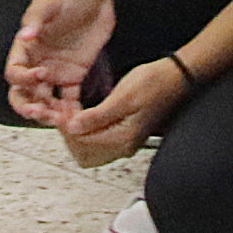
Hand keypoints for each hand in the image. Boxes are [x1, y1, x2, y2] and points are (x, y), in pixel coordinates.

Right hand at [5, 0, 113, 126]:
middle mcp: (37, 63)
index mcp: (26, 48)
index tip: (41, 74)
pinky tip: (77, 120)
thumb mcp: (50, 1)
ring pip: (45, 101)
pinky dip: (70, 112)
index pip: (14, 72)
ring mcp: (55, 72)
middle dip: (29, 107)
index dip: (23, 78)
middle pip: (23, 94)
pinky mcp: (74, 76)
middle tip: (42, 113)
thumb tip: (24, 37)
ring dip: (49, 113)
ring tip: (62, 120)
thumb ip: (36, 17)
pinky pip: (68, 100)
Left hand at [58, 52, 192, 165]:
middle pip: (84, 154)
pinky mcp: (125, 134)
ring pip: (90, 150)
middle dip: (69, 135)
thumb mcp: (122, 96)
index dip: (66, 127)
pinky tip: (81, 114)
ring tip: (67, 113)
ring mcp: (125, 142)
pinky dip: (86, 132)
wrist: (176, 78)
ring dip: (76, 135)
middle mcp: (123, 146)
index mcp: (123, 139)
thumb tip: (73, 129)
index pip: (83, 143)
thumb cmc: (154, 83)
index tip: (56, 110)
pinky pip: (99, 142)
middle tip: (59, 113)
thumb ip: (97, 116)